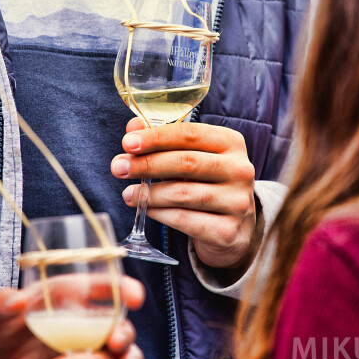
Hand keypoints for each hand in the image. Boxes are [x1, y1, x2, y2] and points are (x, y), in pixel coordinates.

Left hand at [0, 276, 144, 358]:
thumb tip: (14, 301)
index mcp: (62, 298)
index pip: (97, 287)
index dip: (120, 288)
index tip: (135, 295)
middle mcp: (78, 322)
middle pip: (114, 322)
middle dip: (124, 330)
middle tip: (117, 341)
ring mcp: (80, 350)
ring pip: (117, 351)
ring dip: (128, 356)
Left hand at [111, 118, 257, 268]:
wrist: (235, 228)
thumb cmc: (206, 184)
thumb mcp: (190, 157)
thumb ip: (162, 140)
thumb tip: (133, 127)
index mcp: (231, 143)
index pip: (190, 133)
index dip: (156, 137)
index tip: (127, 143)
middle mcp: (240, 170)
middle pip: (186, 162)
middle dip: (147, 164)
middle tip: (118, 168)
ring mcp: (237, 202)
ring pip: (183, 193)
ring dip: (148, 193)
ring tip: (128, 194)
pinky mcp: (228, 231)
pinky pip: (184, 220)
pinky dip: (160, 213)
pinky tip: (146, 210)